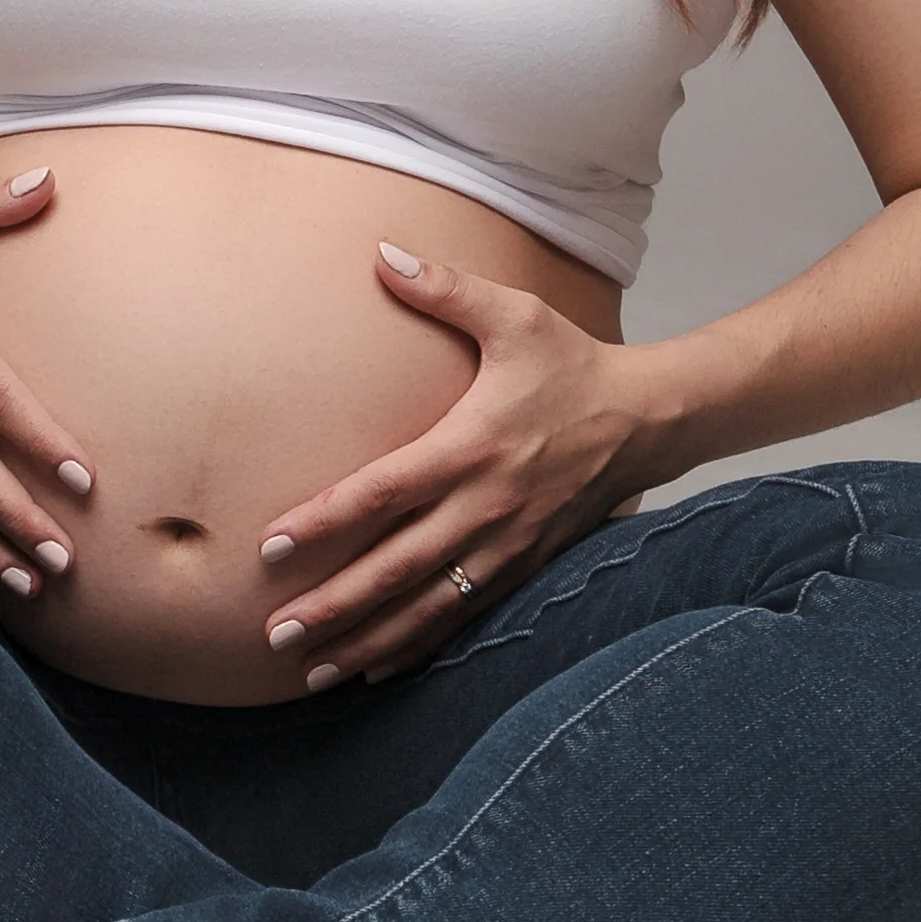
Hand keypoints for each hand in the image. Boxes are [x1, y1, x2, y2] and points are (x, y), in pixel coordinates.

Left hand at [252, 246, 663, 685]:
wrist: (651, 419)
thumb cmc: (573, 365)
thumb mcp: (515, 316)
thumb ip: (445, 289)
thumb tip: (382, 251)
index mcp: (470, 448)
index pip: (381, 493)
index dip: (323, 522)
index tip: (268, 546)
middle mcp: (485, 508)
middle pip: (394, 569)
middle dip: (332, 606)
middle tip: (273, 635)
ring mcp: (506, 547)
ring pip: (426, 608)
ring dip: (366, 640)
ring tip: (310, 670)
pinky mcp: (524, 567)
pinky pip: (463, 618)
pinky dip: (417, 648)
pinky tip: (374, 668)